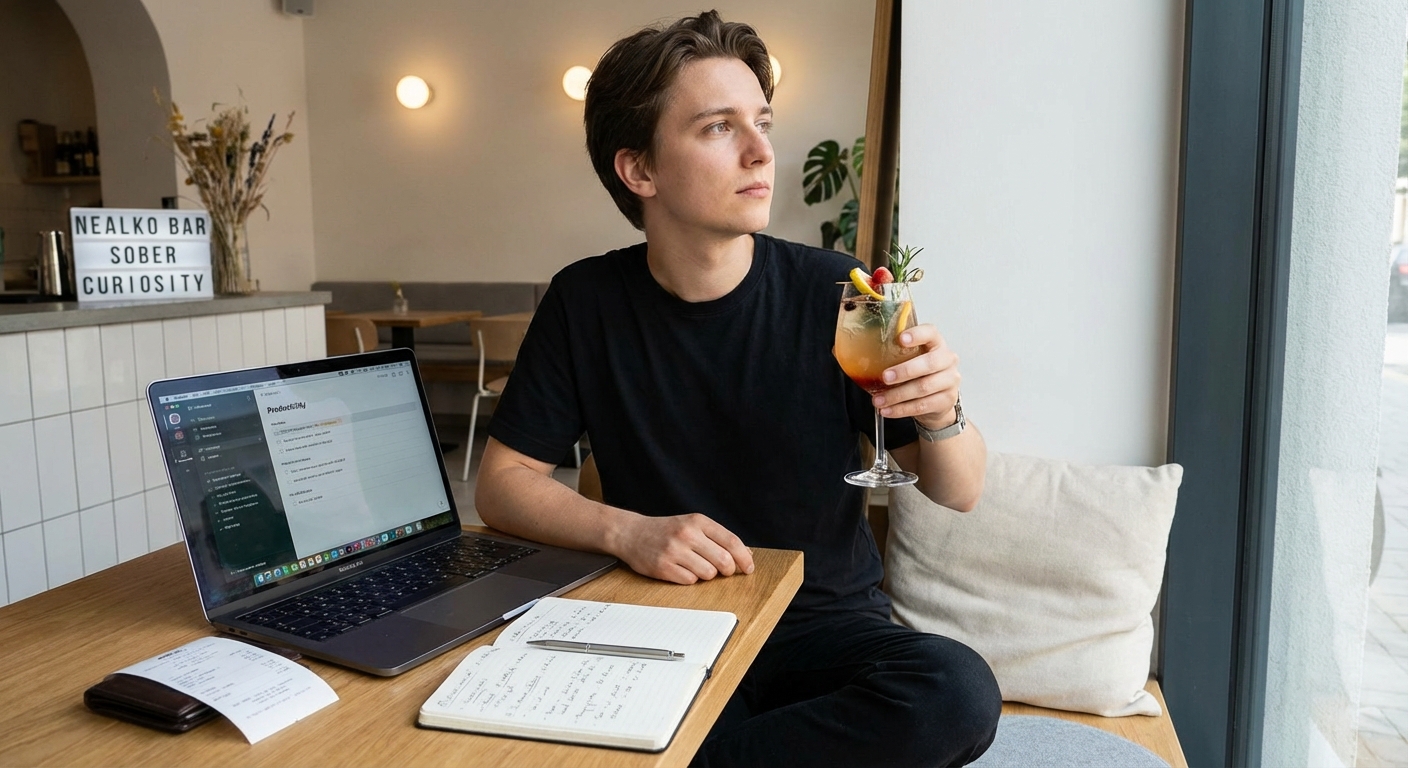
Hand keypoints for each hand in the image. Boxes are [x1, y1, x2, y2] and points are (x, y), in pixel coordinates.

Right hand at [610, 513, 754, 584]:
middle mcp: (686, 534)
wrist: (631, 533)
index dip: (744, 557)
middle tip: (724, 571)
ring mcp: (674, 551)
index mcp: (697, 521)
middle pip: (723, 560)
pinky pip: (690, 581)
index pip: (731, 541)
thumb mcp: (692, 525)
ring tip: (696, 567)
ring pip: (708, 573)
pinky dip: (690, 579)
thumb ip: (718, 537)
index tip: (749, 567)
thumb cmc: (666, 530)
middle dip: (728, 570)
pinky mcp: (663, 567)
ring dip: (707, 575)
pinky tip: (681, 570)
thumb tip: (747, 553)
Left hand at [871, 323, 960, 428]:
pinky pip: (922, 405)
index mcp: (936, 344)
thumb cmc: (921, 374)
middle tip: (885, 377)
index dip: (917, 334)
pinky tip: (888, 410)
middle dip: (904, 371)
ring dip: (897, 395)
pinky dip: (902, 409)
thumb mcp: (912, 359)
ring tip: (879, 400)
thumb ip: (895, 353)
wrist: (939, 400)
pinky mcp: (946, 400)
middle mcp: (947, 360)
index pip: (930, 333)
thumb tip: (859, 354)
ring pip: (923, 388)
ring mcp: (950, 381)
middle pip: (930, 363)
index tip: (901, 339)